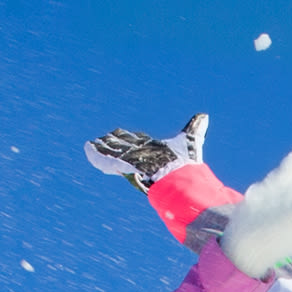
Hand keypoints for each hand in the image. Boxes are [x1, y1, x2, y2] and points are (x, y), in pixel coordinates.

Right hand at [88, 114, 207, 188]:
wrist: (176, 176)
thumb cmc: (182, 161)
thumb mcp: (190, 138)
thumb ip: (195, 128)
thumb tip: (204, 116)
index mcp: (153, 149)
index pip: (139, 142)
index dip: (132, 139)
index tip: (125, 135)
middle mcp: (141, 154)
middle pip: (124, 146)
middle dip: (115, 142)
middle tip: (105, 138)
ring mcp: (130, 160)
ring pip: (114, 151)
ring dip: (104, 147)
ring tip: (93, 143)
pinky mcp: (122, 164)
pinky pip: (105, 159)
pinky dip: (96, 154)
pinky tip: (88, 149)